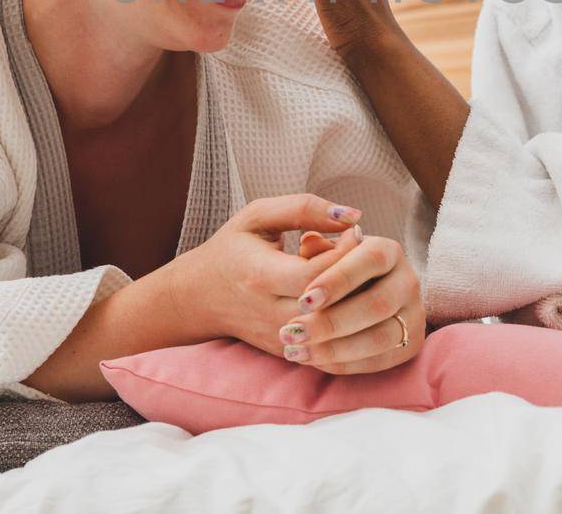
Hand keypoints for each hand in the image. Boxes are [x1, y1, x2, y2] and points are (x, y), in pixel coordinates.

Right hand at [170, 194, 361, 356]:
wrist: (199, 298)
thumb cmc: (232, 248)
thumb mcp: (259, 216)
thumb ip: (305, 209)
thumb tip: (353, 215)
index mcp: (260, 276)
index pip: (316, 273)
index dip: (344, 252)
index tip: (354, 232)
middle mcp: (269, 313)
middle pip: (331, 306)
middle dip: (356, 279)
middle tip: (362, 255)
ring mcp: (279, 338)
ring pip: (335, 329)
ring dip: (354, 301)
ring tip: (354, 275)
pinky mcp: (288, 352)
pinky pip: (330, 344)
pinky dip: (345, 320)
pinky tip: (344, 296)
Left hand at [277, 225, 424, 374]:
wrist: (365, 294)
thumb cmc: (338, 269)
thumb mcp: (328, 253)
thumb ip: (317, 250)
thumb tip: (307, 243)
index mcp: (389, 251)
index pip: (371, 260)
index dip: (338, 280)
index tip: (304, 300)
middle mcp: (408, 281)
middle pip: (377, 304)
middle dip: (331, 322)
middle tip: (291, 333)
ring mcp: (414, 314)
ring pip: (380, 337)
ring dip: (334, 349)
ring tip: (296, 351)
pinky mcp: (411, 345)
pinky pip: (379, 361)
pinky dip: (343, 364)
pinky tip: (313, 361)